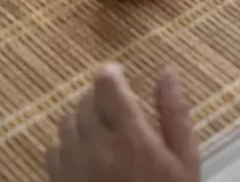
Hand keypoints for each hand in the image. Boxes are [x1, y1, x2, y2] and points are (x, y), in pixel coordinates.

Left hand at [46, 64, 200, 181]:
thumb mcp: (185, 162)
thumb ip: (174, 115)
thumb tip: (168, 73)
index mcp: (130, 137)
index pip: (106, 84)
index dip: (111, 73)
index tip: (120, 76)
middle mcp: (95, 146)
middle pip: (85, 100)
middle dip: (101, 98)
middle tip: (118, 110)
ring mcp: (72, 166)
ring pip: (67, 122)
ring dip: (83, 119)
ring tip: (104, 133)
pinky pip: (53, 150)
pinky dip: (68, 145)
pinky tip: (87, 157)